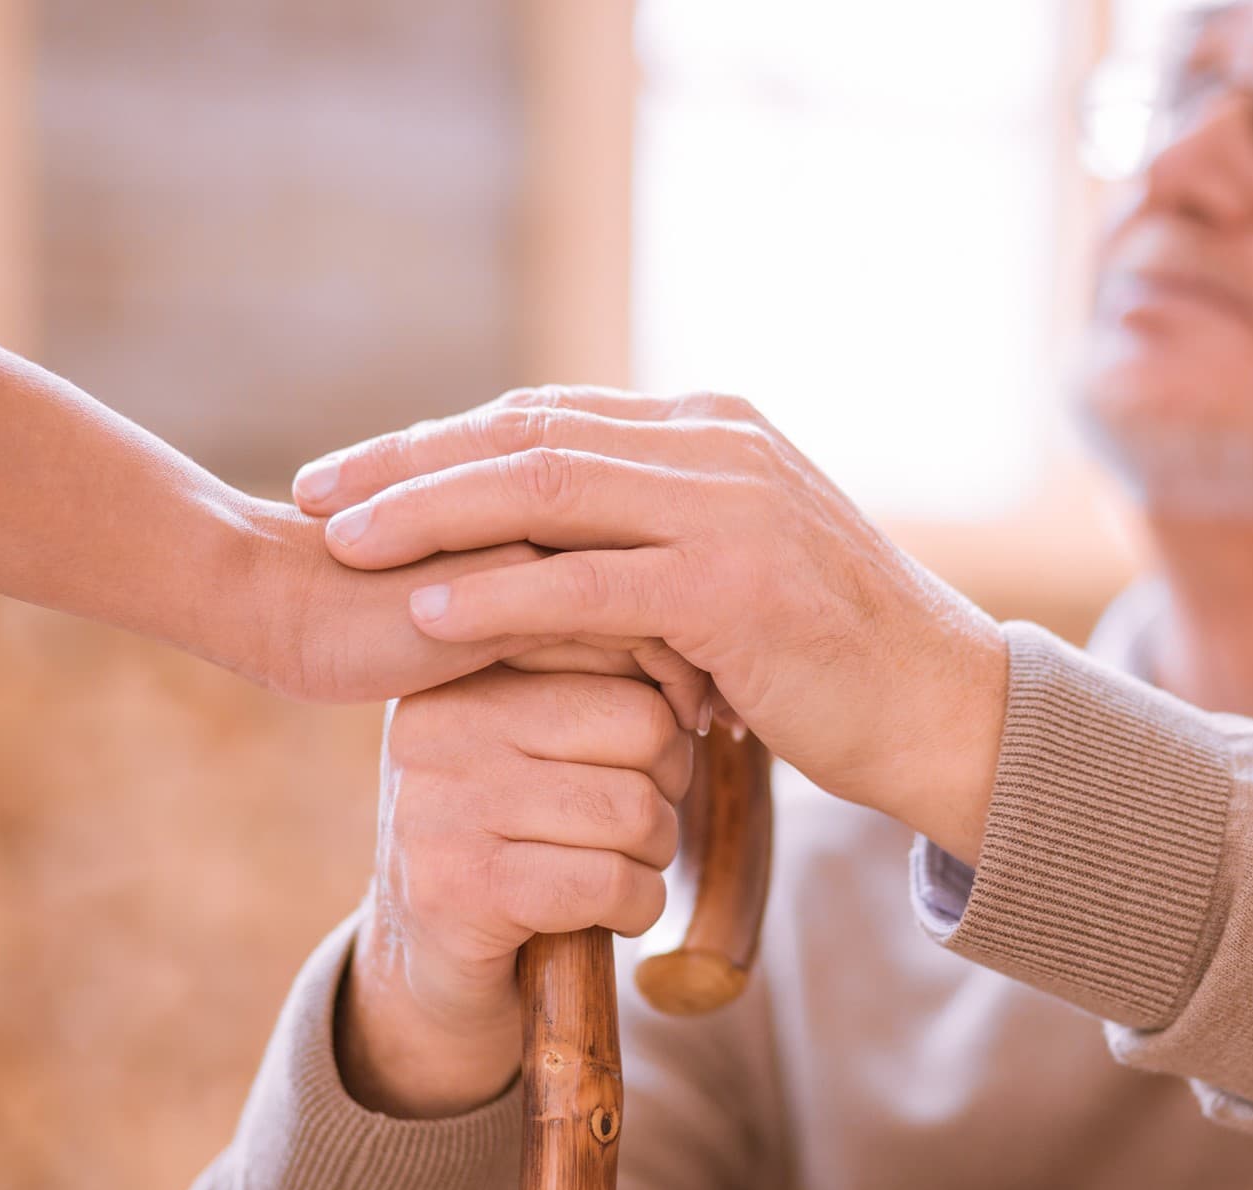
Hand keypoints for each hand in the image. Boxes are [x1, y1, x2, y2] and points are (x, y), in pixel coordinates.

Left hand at [290, 387, 1008, 860]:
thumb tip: (557, 538)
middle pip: (526, 434)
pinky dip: (497, 590)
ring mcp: (729, 508)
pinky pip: (587, 581)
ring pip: (544, 488)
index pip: (548, 418)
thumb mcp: (738, 565)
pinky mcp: (733, 585)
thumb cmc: (831, 653)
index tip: (355, 475)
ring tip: (339, 544)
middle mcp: (717, 446)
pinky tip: (423, 609)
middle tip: (311, 492)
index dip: (441, 444)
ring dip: (428, 514)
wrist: (941, 709)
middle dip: (406, 462)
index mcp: (712, 431)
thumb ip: (657, 531)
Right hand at [335, 663, 694, 1117]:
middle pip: (643, 726)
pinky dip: (640, 906)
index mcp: (460, 669)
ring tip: (615, 866)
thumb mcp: (538, 738)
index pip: (615, 642)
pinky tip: (609, 913)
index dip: (667, 706)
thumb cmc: (515, 838)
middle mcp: (436, 723)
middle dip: (669, 786)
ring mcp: (439, 807)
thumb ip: (597, 679)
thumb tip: (694, 654)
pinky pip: (610, 882)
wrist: (429, 966)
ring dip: (655, 854)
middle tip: (632, 824)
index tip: (650, 755)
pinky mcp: (459, 890)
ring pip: (634, 809)